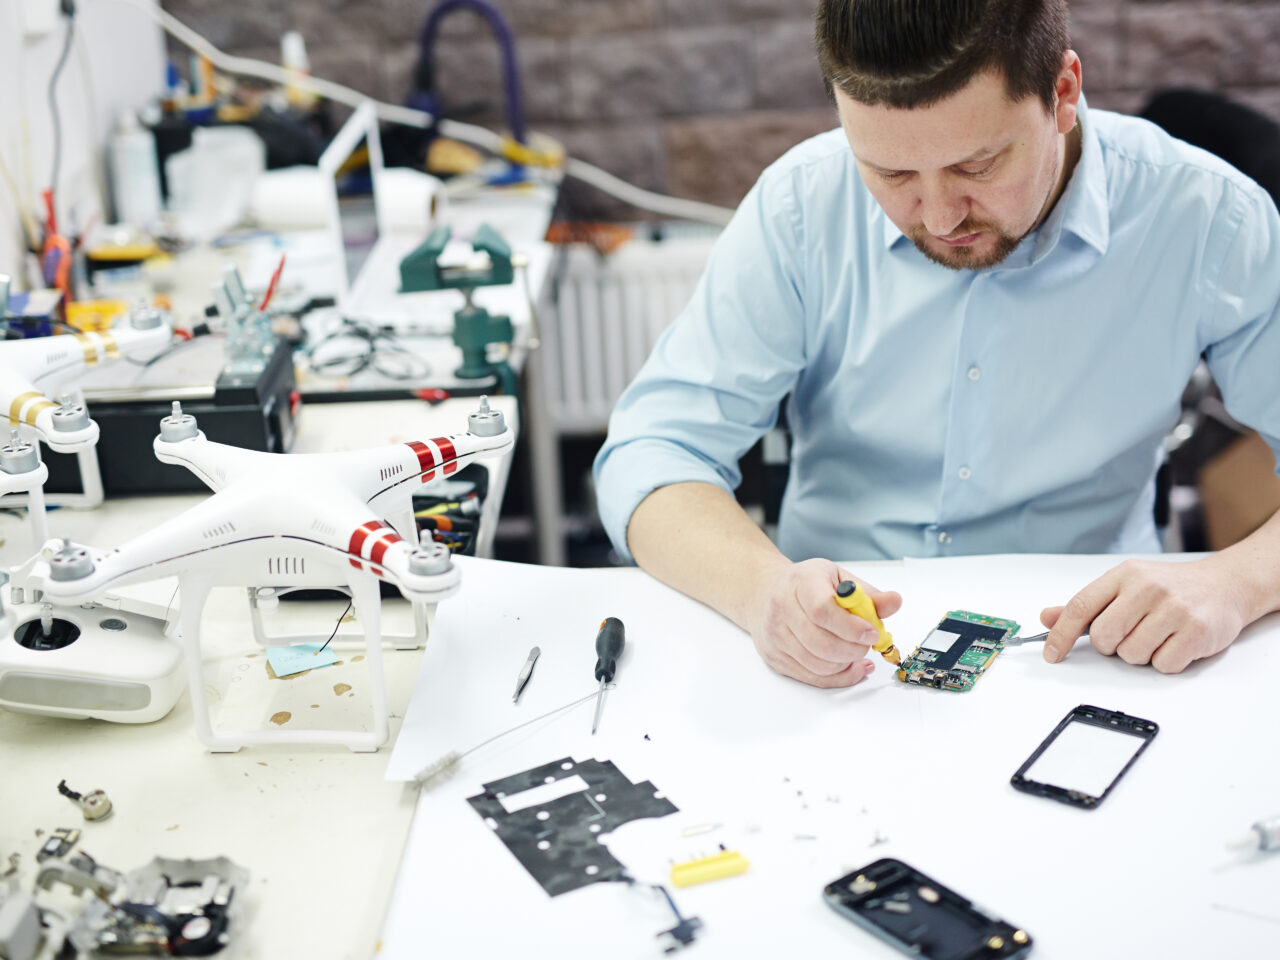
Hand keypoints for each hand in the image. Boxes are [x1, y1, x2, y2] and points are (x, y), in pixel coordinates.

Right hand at [745, 557, 902, 686]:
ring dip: (846, 663)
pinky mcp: (774, 657)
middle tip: (867, 644)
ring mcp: (774, 635)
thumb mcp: (838, 578)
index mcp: (801, 582)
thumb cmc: (807, 584)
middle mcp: (781, 608)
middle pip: (821, 643)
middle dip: (853, 649)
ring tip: (857, 652)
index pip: (822, 610)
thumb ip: (868, 594)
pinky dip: (838, 676)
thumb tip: (894, 602)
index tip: (871, 633)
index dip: (851, 627)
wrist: (765, 592)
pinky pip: (811, 677)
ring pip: (818, 664)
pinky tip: (851, 666)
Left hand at [1040, 557, 1247, 672]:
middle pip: (1104, 637)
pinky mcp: (1196, 631)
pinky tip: (1176, 642)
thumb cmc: (1171, 588)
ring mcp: (1174, 609)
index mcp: (1124, 575)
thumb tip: (1048, 617)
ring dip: (1140, 654)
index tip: (1051, 654)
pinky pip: (1162, 665)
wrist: (1226, 585)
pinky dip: (1166, 661)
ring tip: (1157, 635)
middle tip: (1129, 634)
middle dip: (1111, 646)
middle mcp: (1147, 588)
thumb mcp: (1126, 586)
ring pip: (1132, 654)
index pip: (1080, 607)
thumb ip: (1087, 605)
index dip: (1060, 634)